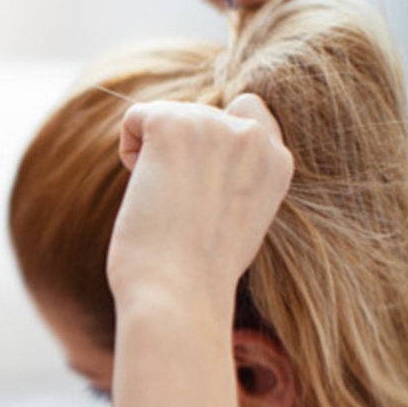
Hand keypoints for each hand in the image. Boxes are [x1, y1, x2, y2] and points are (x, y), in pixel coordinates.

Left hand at [106, 94, 293, 316]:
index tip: (202, 184)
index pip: (248, 111)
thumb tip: (202, 156)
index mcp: (278, 161)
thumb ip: (236, 176)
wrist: (178, 295)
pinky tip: (145, 189)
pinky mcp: (173, 124)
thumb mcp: (241, 219)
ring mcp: (215, 125)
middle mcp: (253, 136)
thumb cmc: (199, 273)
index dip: (211, 141)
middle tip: (183, 212)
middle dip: (179, 155)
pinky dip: (129, 150)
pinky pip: (136, 118)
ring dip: (155, 158)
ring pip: (167, 118)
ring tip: (168, 206)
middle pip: (198, 117)